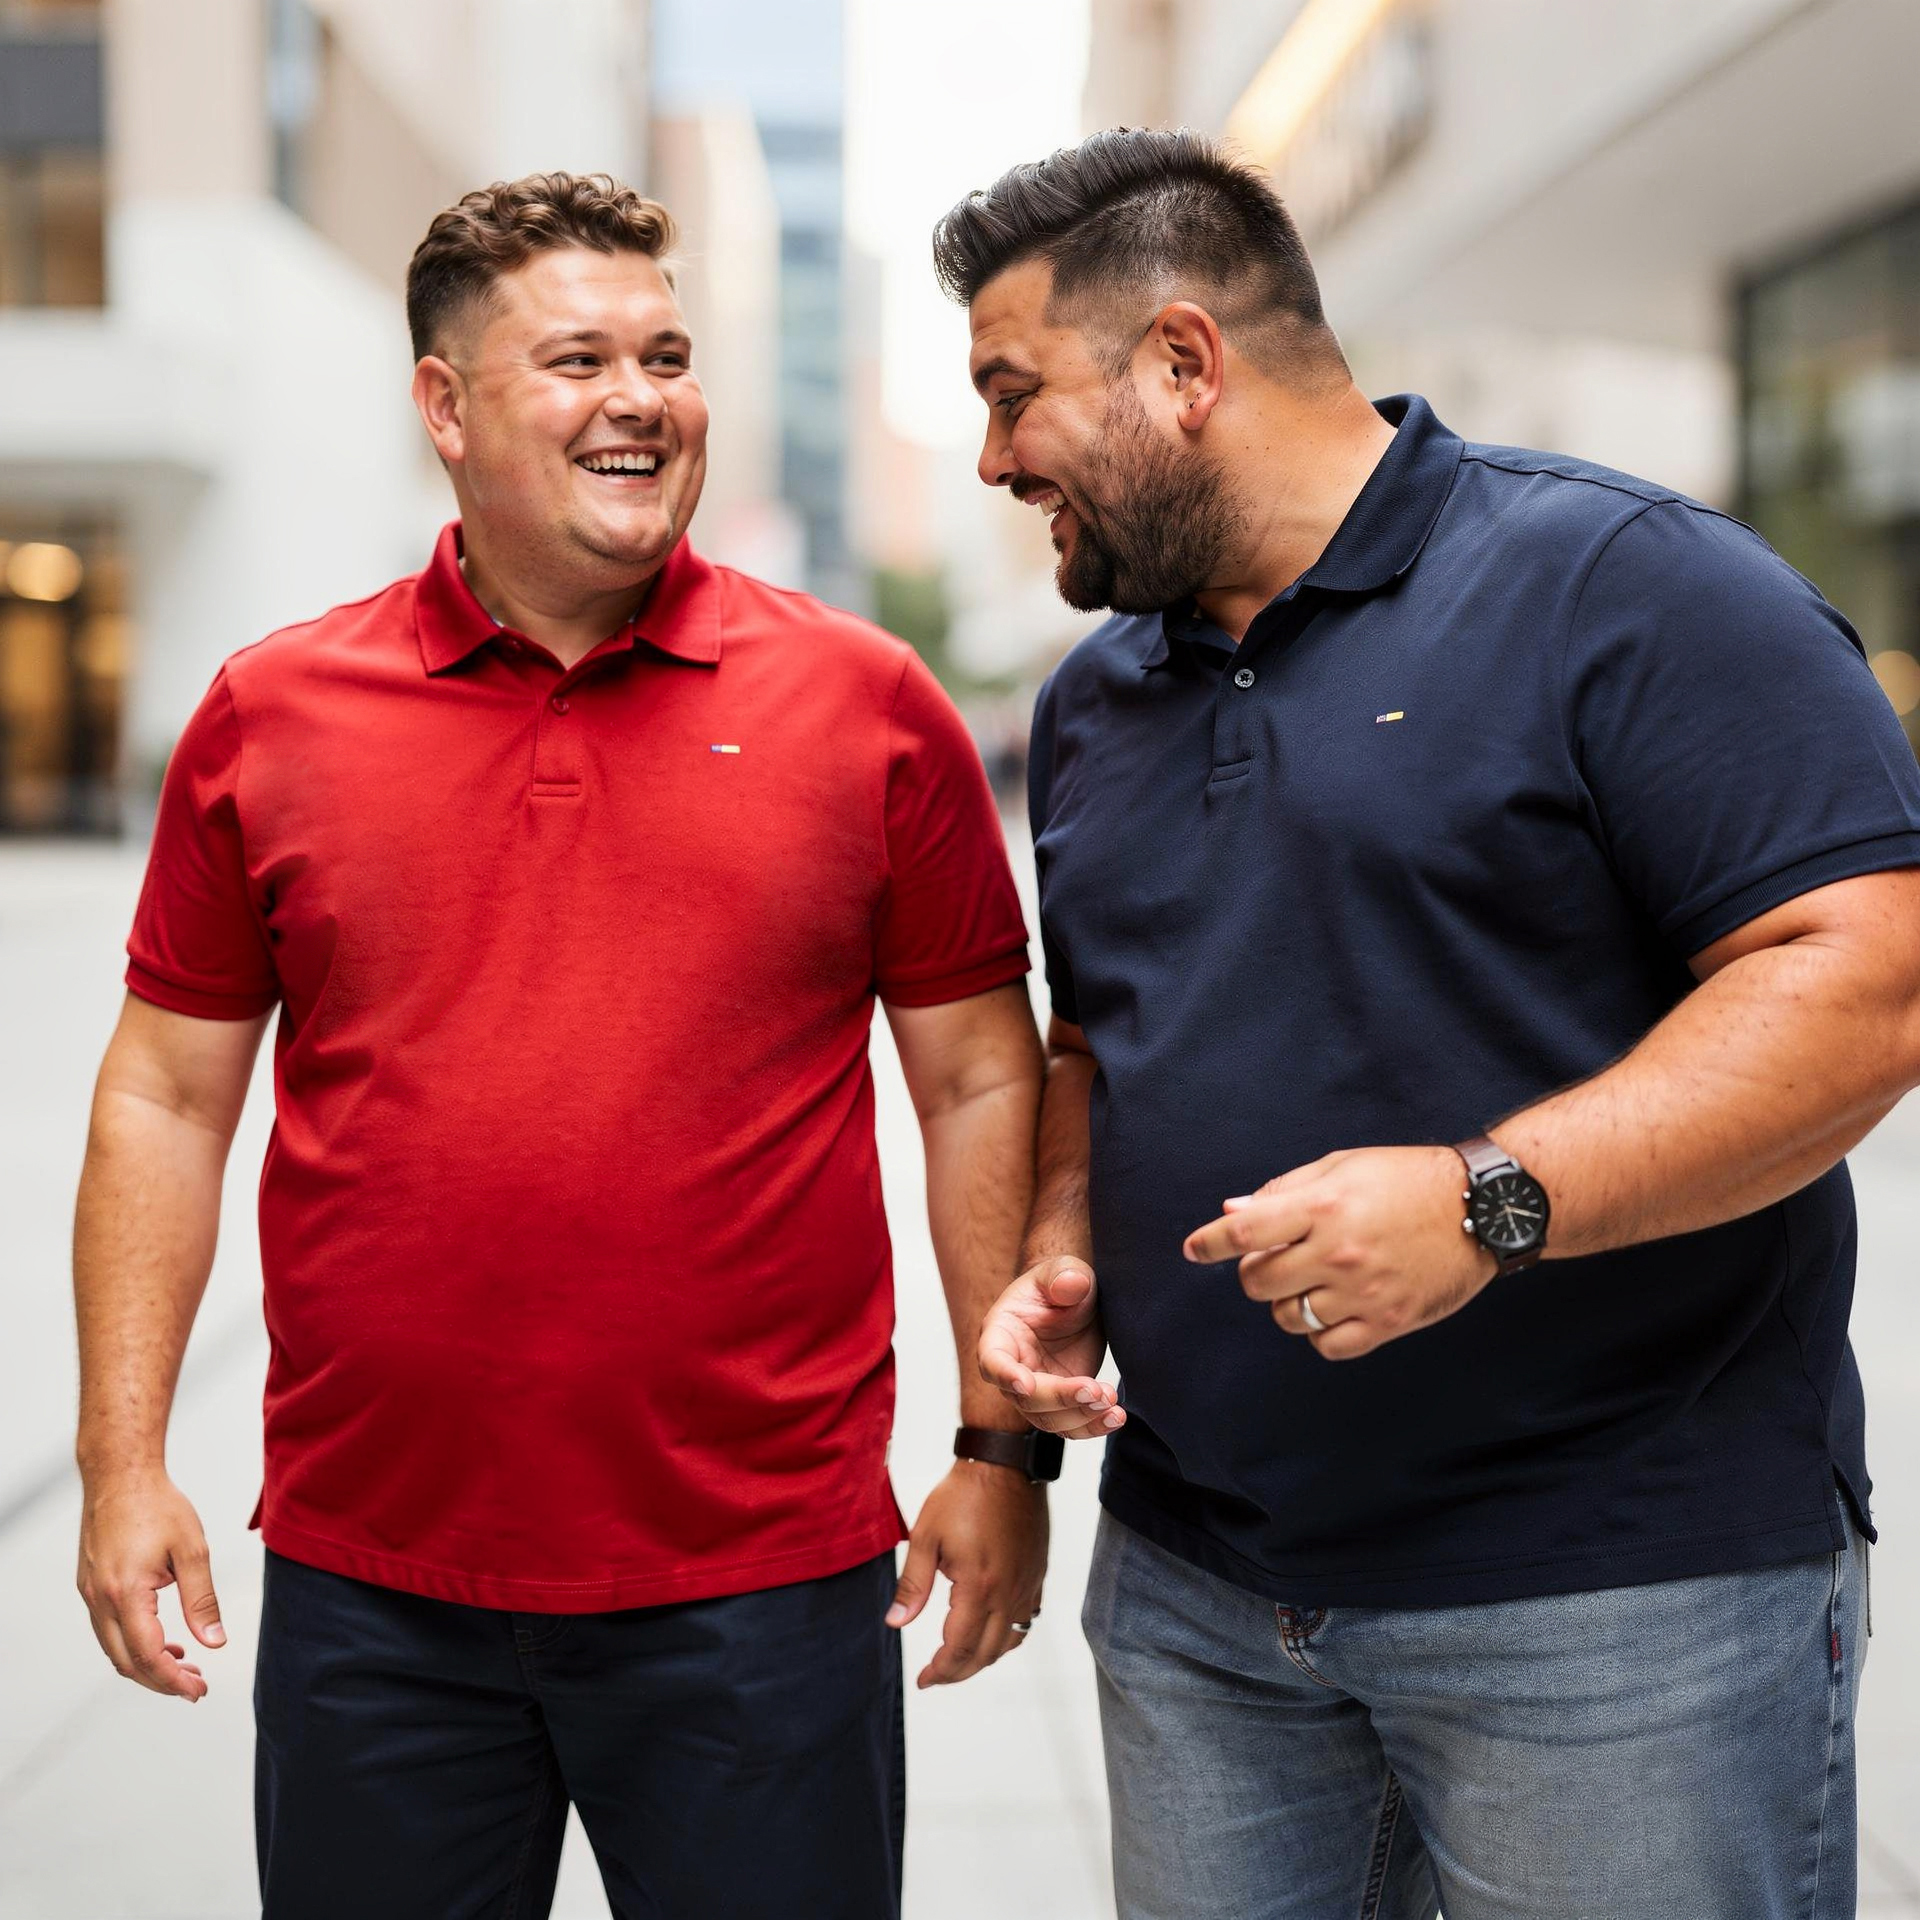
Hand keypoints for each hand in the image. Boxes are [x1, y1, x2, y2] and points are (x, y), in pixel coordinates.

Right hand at [76, 1470, 225, 1700]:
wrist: (120, 1475)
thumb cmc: (157, 1505)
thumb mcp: (192, 1551)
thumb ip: (202, 1600)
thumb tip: (214, 1642)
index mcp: (125, 1594)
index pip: (147, 1656)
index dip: (173, 1681)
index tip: (198, 1691)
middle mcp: (100, 1600)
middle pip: (126, 1662)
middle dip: (160, 1681)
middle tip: (195, 1685)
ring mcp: (91, 1594)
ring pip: (114, 1649)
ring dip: (147, 1664)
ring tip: (185, 1665)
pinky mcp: (91, 1586)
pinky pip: (108, 1630)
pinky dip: (134, 1643)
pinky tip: (163, 1640)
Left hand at [885, 1461, 1047, 1688]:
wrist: (1004, 1464)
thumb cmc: (964, 1495)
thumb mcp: (926, 1537)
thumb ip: (912, 1585)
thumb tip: (896, 1622)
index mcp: (978, 1587)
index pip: (959, 1648)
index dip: (940, 1671)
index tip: (924, 1680)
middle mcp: (1008, 1592)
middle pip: (986, 1653)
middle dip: (959, 1672)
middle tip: (936, 1676)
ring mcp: (1027, 1584)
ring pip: (1011, 1640)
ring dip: (985, 1657)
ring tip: (960, 1659)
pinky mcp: (1037, 1573)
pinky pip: (1027, 1618)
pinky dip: (1009, 1636)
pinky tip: (992, 1630)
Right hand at [976, 1255, 1122, 1438]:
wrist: (1079, 1301)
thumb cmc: (1062, 1282)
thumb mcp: (1065, 1270)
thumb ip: (1063, 1274)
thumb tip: (1070, 1284)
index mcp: (1000, 1334)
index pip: (992, 1360)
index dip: (1005, 1375)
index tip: (1026, 1385)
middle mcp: (1013, 1367)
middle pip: (1025, 1398)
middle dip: (1060, 1398)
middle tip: (1095, 1390)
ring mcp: (1037, 1388)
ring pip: (1048, 1419)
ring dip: (1080, 1416)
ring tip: (1111, 1402)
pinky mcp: (1062, 1402)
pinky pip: (1071, 1426)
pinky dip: (1092, 1426)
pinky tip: (1115, 1417)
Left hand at [1183, 1147, 1496, 1359]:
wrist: (1482, 1208)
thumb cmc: (1407, 1179)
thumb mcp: (1342, 1166)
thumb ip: (1283, 1190)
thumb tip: (1232, 1212)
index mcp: (1322, 1206)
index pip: (1244, 1232)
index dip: (1209, 1242)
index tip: (1194, 1249)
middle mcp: (1338, 1252)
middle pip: (1257, 1282)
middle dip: (1254, 1272)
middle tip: (1275, 1260)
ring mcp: (1364, 1292)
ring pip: (1288, 1317)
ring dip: (1286, 1302)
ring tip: (1310, 1282)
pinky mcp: (1389, 1321)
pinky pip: (1328, 1345)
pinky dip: (1320, 1333)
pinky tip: (1332, 1309)